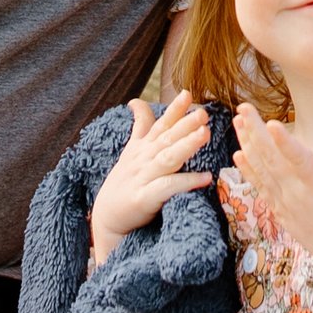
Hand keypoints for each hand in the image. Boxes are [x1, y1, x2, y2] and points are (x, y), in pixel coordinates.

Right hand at [89, 95, 218, 261]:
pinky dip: (186, 182)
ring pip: (167, 158)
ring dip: (186, 145)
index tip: (188, 94)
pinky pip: (167, 188)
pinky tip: (205, 177)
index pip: (159, 125)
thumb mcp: (131, 151)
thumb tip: (137, 101)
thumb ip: (140, 127)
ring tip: (205, 134)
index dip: (173, 110)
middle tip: (203, 112)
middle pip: (166, 138)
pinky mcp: (143, 199)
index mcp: (142, 148)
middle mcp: (142, 160)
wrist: (107, 219)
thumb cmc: (124, 183)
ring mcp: (142, 178)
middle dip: (184, 124)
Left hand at [233, 101, 312, 277]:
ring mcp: (284, 201)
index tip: (273, 123)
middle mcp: (296, 193)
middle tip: (244, 107)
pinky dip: (248, 170)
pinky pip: (259, 186)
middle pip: (272, 159)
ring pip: (261, 169)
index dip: (286, 142)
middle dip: (256, 131)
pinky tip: (238, 154)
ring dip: (247, 144)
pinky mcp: (278, 208)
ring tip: (237, 121)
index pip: (299, 161)